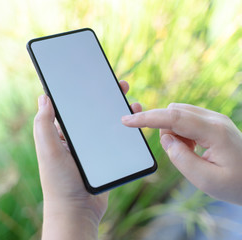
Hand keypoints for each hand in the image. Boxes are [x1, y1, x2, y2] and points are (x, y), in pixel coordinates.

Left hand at [34, 80, 141, 238]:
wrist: (77, 210)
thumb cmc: (58, 181)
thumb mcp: (48, 150)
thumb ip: (43, 124)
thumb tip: (44, 97)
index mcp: (61, 134)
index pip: (71, 107)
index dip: (80, 91)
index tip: (92, 77)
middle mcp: (76, 139)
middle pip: (91, 112)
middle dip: (104, 97)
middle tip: (118, 84)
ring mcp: (92, 148)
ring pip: (106, 124)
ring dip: (117, 110)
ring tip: (130, 99)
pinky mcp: (105, 158)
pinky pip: (116, 140)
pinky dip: (125, 129)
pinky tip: (135, 122)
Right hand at [121, 103, 241, 204]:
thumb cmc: (236, 184)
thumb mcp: (205, 179)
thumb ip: (180, 157)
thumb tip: (165, 138)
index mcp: (214, 131)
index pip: (173, 117)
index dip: (147, 118)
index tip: (127, 120)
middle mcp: (214, 119)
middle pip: (174, 112)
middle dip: (165, 129)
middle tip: (179, 152)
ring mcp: (215, 119)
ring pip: (179, 114)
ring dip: (174, 132)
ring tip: (190, 153)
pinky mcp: (213, 122)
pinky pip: (187, 119)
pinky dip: (182, 132)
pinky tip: (194, 148)